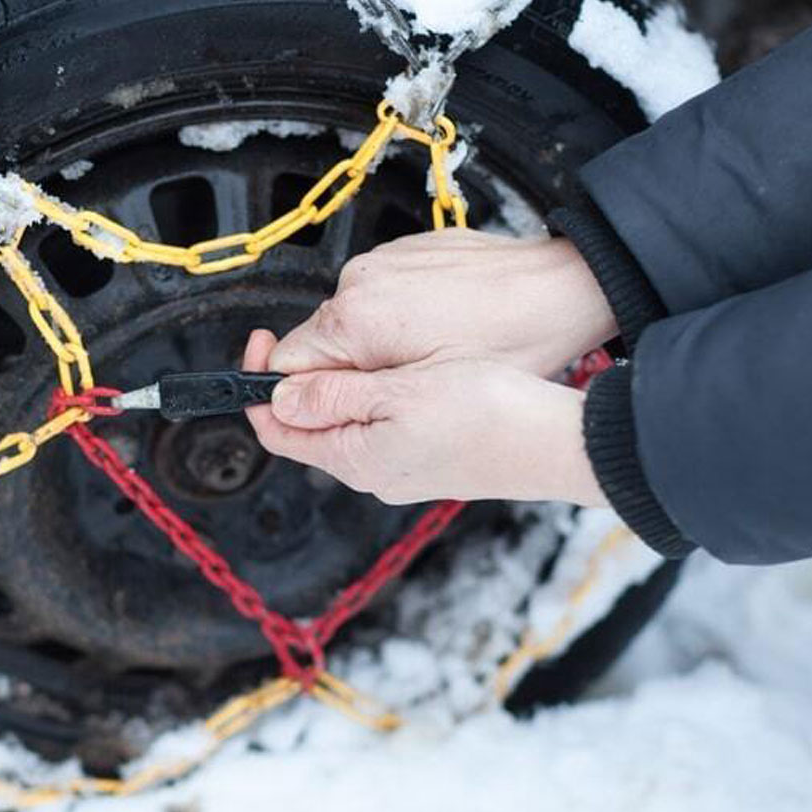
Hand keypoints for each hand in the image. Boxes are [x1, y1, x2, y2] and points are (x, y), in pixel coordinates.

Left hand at [243, 330, 604, 505]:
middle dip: (302, 381)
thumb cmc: (486, 415)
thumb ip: (333, 396)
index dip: (258, 385)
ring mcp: (402, 470)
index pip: (278, 429)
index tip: (262, 343)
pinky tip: (399, 371)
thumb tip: (278, 397)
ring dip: (341, 386)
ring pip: (349, 423)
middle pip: (312, 426)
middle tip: (314, 338)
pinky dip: (375, 395)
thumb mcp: (396, 393)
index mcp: (356, 459)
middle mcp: (374, 474)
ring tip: (359, 350)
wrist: (553, 442)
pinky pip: (382, 427)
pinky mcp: (429, 459)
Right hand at [268, 228, 614, 377]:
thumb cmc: (510, 340)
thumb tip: (293, 403)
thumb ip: (352, 397)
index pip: (287, 365)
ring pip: (352, 321)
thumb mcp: (427, 392)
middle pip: (320, 344)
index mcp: (354, 319)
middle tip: (399, 388)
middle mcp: (357, 282)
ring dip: (377, 346)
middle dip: (350, 372)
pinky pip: (381, 295)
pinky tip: (441, 328)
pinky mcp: (403, 251)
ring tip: (430, 356)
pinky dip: (399, 317)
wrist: (561, 287)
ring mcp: (380, 260)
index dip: (302, 396)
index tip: (323, 408)